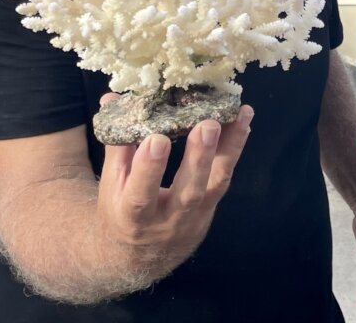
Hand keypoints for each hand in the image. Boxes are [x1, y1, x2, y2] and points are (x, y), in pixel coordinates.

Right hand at [96, 100, 254, 270]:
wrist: (141, 257)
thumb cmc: (121, 211)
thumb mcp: (111, 186)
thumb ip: (116, 143)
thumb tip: (111, 98)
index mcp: (132, 217)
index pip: (140, 196)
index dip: (149, 169)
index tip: (156, 139)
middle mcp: (167, 220)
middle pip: (187, 192)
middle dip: (199, 158)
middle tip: (208, 125)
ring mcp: (194, 216)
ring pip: (214, 184)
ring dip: (228, 149)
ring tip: (239, 117)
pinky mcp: (211, 207)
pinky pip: (224, 178)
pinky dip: (235, 150)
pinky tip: (244, 124)